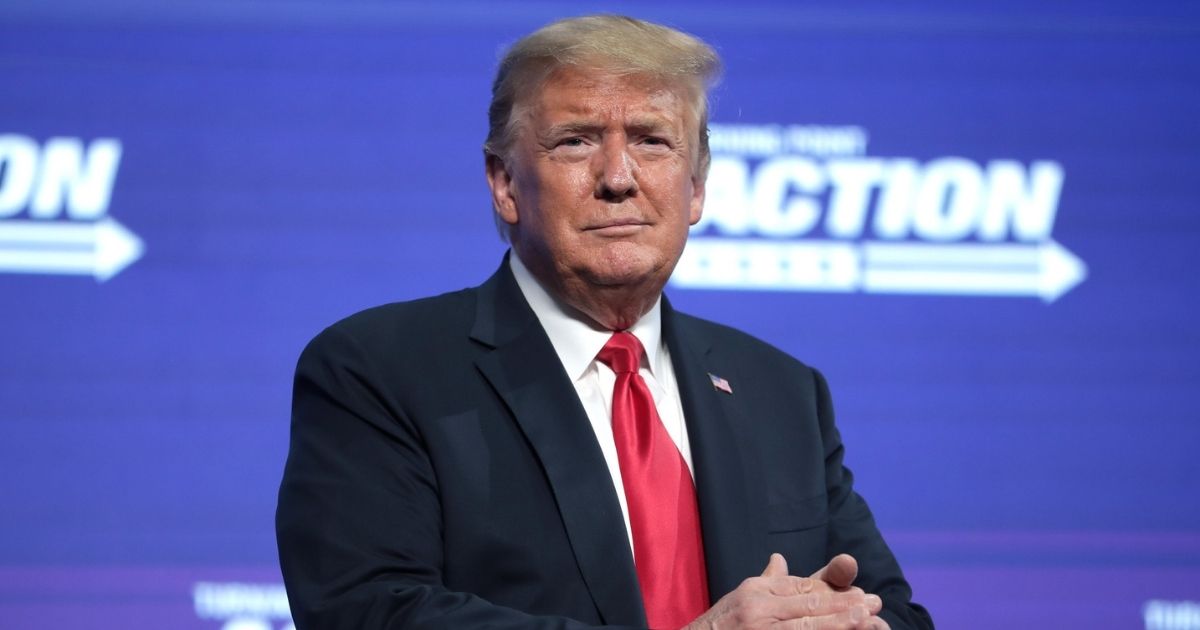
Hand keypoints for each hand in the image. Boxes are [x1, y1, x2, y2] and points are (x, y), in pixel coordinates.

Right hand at [682, 553, 888, 629]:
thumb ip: (768, 581)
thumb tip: (779, 559)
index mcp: (756, 591)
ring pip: (807, 626)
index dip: (833, 591)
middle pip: (809, 605)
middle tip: (874, 604)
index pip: (801, 588)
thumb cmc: (719, 624)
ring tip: (865, 620)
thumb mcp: (741, 597)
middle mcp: (758, 608)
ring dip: (839, 623)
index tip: (860, 594)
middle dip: (845, 605)